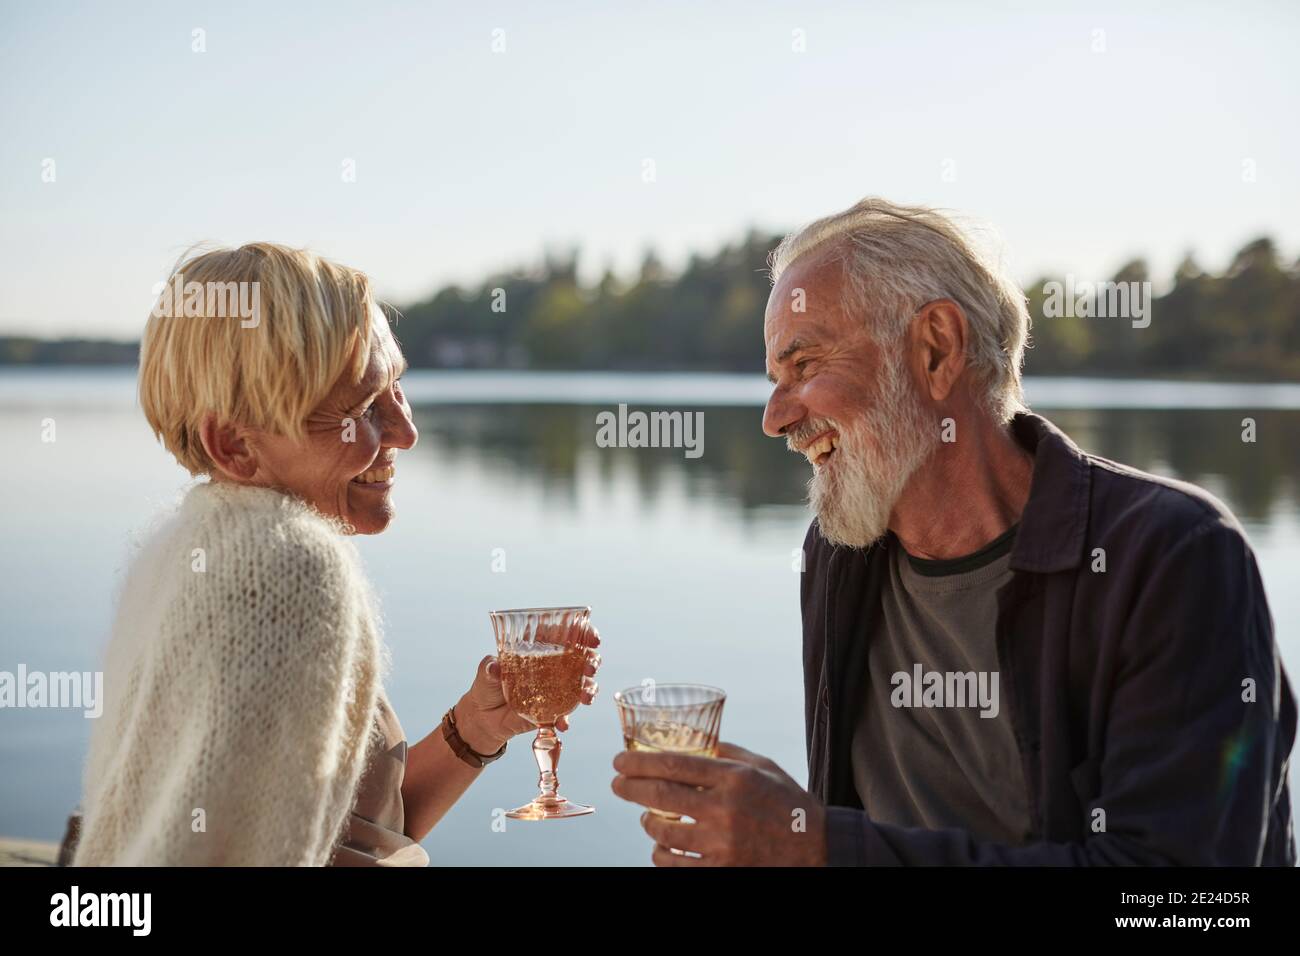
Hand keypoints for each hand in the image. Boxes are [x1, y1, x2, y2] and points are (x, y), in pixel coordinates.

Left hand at [455, 624, 601, 754]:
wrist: (483, 719)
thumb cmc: (486, 686)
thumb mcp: (485, 672)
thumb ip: (489, 667)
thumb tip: (494, 667)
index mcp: (541, 648)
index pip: (568, 634)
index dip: (585, 633)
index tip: (593, 640)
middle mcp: (554, 667)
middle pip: (584, 658)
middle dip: (593, 661)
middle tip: (590, 668)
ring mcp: (557, 689)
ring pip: (583, 685)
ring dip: (590, 689)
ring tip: (585, 698)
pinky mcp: (553, 710)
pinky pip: (567, 714)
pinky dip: (567, 719)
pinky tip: (562, 724)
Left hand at [610, 741, 825, 865]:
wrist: (817, 848)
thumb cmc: (788, 802)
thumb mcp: (763, 766)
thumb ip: (728, 753)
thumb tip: (695, 742)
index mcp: (734, 777)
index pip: (674, 764)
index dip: (640, 761)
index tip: (620, 760)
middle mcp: (725, 809)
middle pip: (661, 795)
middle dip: (630, 788)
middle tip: (617, 784)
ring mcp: (722, 843)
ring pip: (663, 831)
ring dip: (647, 822)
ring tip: (646, 816)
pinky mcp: (721, 869)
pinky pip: (675, 863)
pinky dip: (661, 853)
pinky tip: (660, 847)